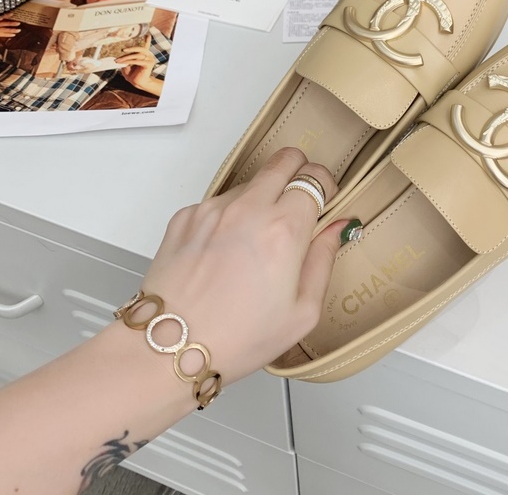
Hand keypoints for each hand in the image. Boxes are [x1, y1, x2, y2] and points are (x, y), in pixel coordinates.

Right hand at [0, 15, 20, 52]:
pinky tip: (13, 34)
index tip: (12, 14)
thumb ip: (1, 27)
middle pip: (0, 23)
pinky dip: (7, 34)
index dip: (5, 16)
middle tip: (18, 23)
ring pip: (1, 29)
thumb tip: (11, 22)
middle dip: (10, 23)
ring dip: (10, 30)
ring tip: (18, 30)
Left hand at [116, 36, 158, 93]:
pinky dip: (129, 61)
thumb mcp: (127, 64)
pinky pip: (137, 60)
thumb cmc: (132, 74)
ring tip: (118, 60)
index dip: (147, 40)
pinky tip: (123, 63)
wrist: (138, 83)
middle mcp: (148, 56)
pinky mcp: (149, 64)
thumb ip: (125, 58)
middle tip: (123, 50)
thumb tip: (118, 53)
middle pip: (140, 48)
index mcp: (144, 55)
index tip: (148, 34)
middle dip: (131, 48)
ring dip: (126, 57)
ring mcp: (150, 59)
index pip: (146, 46)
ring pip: (137, 55)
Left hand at [139, 148, 344, 385]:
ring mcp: (213, 208)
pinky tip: (224, 253)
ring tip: (255, 242)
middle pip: (284, 159)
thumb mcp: (302, 312)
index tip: (324, 199)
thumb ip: (324, 260)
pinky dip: (229, 216)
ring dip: (262, 198)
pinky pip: (219, 202)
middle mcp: (248, 208)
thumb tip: (338, 226)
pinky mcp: (186, 216)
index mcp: (284, 229)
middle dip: (298, 172)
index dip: (324, 184)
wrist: (170, 347)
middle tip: (298, 202)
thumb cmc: (238, 338)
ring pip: (250, 182)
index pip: (314, 177)